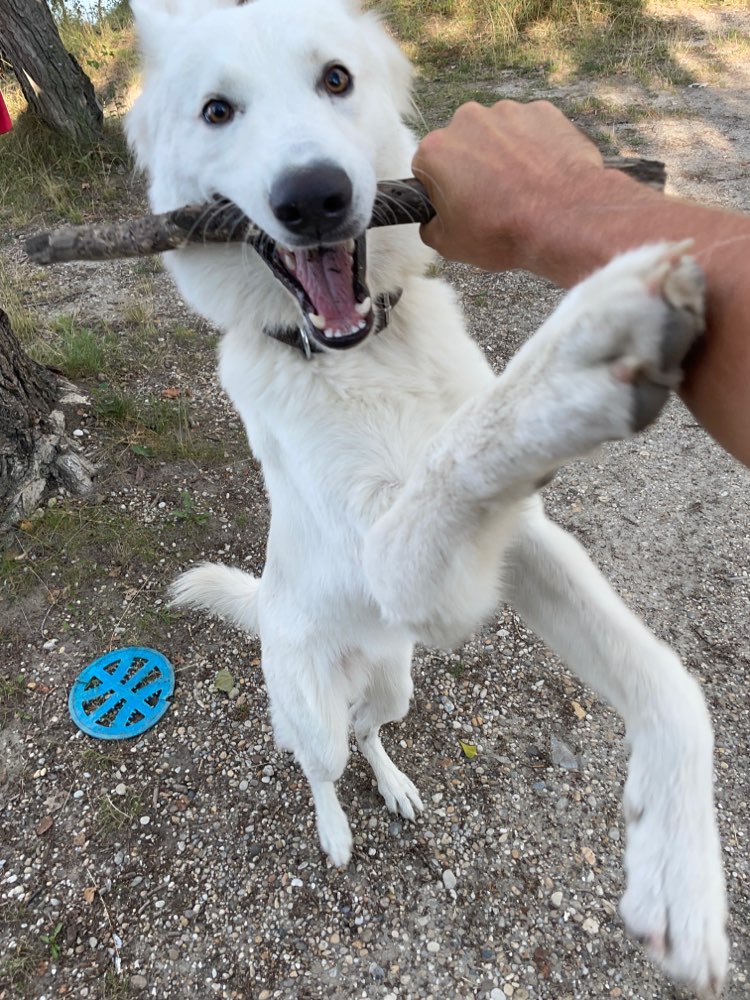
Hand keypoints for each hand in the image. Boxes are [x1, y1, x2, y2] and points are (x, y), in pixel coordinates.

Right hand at [412, 100, 603, 271]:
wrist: (563, 219)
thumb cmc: (504, 231)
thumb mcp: (450, 245)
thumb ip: (431, 226)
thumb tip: (433, 221)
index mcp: (436, 150)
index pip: (428, 168)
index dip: (442, 190)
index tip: (458, 205)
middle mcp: (467, 120)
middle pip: (463, 144)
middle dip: (472, 167)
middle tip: (491, 200)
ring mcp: (508, 112)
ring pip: (498, 134)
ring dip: (504, 156)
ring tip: (521, 190)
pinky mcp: (542, 111)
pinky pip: (531, 130)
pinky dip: (535, 148)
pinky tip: (542, 177)